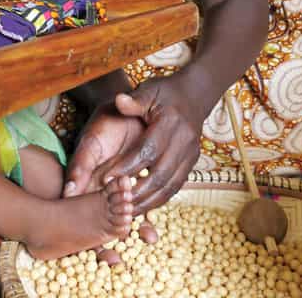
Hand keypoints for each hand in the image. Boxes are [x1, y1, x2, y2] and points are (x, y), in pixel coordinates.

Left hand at [77, 77, 204, 215]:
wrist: (195, 94)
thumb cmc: (165, 92)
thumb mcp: (149, 90)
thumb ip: (134, 100)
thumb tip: (119, 101)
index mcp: (171, 122)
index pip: (147, 150)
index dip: (127, 166)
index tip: (106, 179)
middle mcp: (184, 141)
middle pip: (160, 174)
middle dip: (137, 191)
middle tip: (115, 201)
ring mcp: (191, 154)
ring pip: (170, 185)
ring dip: (148, 201)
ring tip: (127, 210)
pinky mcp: (192, 162)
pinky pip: (176, 186)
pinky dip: (159, 198)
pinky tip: (142, 205)